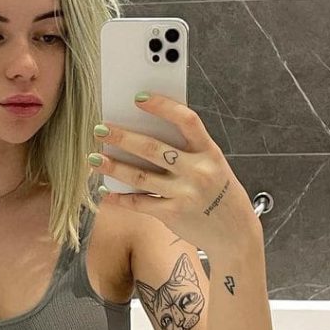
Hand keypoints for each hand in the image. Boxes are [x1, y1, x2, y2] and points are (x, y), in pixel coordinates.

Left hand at [91, 92, 260, 253]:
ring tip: (94, 158)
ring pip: (140, 176)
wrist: (234, 232)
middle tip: (100, 129)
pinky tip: (107, 192)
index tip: (139, 97)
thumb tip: (144, 134)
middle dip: (123, 137)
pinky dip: (121, 198)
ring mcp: (185, 193)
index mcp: (209, 152)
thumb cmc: (218, 192)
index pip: (186, 120)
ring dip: (114, 167)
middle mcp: (198, 171)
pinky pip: (140, 203)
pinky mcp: (173, 214)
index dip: (162, 106)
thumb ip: (186, 151)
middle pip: (153, 148)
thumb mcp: (212, 165)